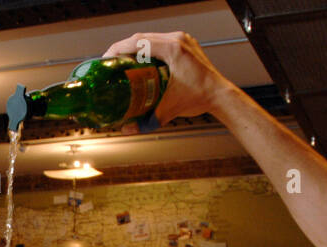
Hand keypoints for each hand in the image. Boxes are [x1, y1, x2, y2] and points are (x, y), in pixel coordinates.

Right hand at [102, 31, 228, 123]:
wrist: (220, 95)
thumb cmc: (200, 98)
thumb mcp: (169, 110)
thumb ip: (147, 122)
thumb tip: (127, 130)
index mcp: (173, 49)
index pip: (139, 41)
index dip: (118, 48)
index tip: (106, 58)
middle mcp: (178, 40)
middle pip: (142, 37)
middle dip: (124, 48)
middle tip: (110, 61)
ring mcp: (182, 40)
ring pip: (151, 37)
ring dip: (135, 47)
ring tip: (122, 59)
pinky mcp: (185, 44)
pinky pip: (161, 41)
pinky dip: (148, 48)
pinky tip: (140, 59)